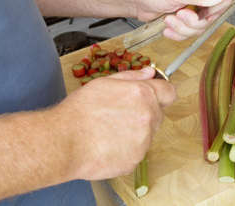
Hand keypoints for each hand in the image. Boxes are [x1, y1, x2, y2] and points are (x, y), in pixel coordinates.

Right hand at [57, 67, 175, 179]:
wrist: (65, 141)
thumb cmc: (80, 111)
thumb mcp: (104, 83)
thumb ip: (132, 76)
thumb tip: (149, 73)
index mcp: (142, 95)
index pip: (169, 92)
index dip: (162, 93)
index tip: (155, 96)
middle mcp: (148, 117)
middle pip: (158, 114)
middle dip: (144, 113)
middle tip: (120, 114)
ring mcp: (144, 141)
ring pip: (147, 134)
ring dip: (134, 132)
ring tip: (109, 131)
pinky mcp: (135, 160)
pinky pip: (136, 152)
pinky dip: (126, 149)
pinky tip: (108, 144)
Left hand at [135, 0, 231, 40]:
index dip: (217, 7)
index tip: (204, 11)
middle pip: (212, 16)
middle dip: (195, 21)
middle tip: (180, 15)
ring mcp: (191, 8)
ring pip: (199, 27)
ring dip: (183, 28)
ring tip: (169, 19)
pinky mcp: (182, 20)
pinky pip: (188, 32)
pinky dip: (177, 33)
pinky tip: (167, 27)